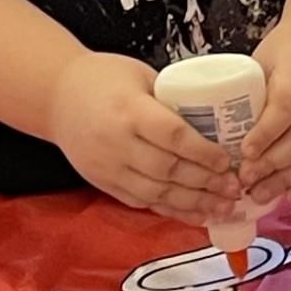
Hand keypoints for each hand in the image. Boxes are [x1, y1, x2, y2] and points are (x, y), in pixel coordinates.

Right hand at [49, 52, 238, 225]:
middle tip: (235, 188)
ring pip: (157, 193)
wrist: (54, 96)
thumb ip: (169, 99)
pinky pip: (142, 202)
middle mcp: (118, 143)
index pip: (172, 136)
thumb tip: (214, 118)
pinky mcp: (104, 183)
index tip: (228, 160)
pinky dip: (172, 211)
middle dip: (206, 183)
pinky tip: (197, 215)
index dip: (203, 152)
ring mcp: (109, 168)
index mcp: (130, 110)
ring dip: (194, 204)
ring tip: (224, 208)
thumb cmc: (102, 77)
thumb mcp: (139, 74)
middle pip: (168, 170)